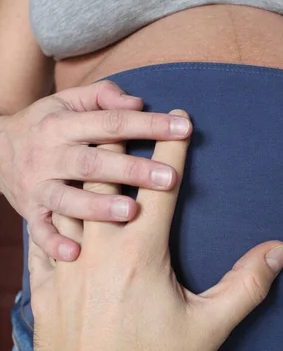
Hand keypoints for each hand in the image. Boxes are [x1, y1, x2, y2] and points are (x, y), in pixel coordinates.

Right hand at [0, 80, 191, 260]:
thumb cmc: (46, 124)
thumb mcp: (67, 101)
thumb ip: (102, 97)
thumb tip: (137, 104)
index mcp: (62, 125)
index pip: (111, 123)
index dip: (148, 125)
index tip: (183, 129)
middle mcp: (48, 155)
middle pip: (92, 163)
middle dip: (131, 170)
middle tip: (167, 178)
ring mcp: (37, 186)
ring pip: (67, 199)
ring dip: (98, 207)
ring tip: (131, 211)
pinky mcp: (29, 213)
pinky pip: (39, 232)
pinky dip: (54, 244)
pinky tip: (76, 253)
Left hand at [23, 110, 282, 350]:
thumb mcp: (209, 330)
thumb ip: (246, 286)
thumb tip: (279, 251)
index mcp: (141, 253)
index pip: (161, 186)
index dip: (173, 147)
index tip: (181, 118)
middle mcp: (100, 249)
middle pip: (108, 179)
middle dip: (125, 144)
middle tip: (134, 119)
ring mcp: (67, 266)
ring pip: (72, 200)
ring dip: (87, 172)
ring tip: (94, 151)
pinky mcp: (45, 286)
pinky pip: (44, 235)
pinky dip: (54, 211)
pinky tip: (55, 202)